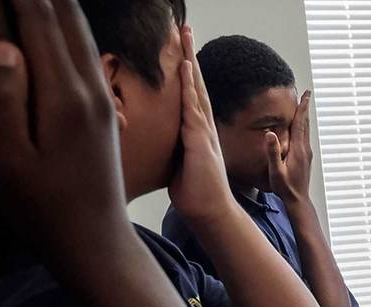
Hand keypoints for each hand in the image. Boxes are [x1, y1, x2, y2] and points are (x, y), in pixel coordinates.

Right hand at [0, 0, 132, 269]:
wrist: (98, 245)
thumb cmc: (44, 211)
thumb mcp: (10, 162)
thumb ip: (4, 102)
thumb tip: (4, 47)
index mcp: (64, 99)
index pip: (39, 26)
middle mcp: (90, 92)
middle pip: (67, 21)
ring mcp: (102, 102)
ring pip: (81, 36)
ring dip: (60, 6)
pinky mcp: (104, 114)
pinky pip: (87, 56)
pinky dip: (70, 30)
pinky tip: (62, 25)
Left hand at [168, 25, 238, 227]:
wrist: (211, 213)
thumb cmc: (195, 194)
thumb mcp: (178, 164)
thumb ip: (174, 149)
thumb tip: (159, 143)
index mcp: (196, 130)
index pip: (190, 93)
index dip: (185, 70)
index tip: (180, 48)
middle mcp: (202, 126)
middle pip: (195, 82)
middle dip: (189, 55)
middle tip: (184, 28)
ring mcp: (203, 131)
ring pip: (195, 88)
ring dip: (190, 60)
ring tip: (185, 36)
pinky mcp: (199, 140)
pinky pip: (193, 107)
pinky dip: (189, 85)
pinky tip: (185, 67)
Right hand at [267, 90, 313, 201]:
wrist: (298, 200)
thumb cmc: (285, 187)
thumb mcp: (275, 170)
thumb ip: (273, 152)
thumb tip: (270, 133)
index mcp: (298, 149)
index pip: (300, 123)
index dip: (302, 108)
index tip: (306, 95)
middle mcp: (305, 149)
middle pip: (305, 123)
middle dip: (305, 108)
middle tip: (307, 94)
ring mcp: (307, 153)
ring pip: (306, 130)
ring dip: (304, 117)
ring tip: (303, 106)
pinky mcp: (306, 157)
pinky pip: (305, 137)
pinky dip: (303, 127)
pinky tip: (300, 127)